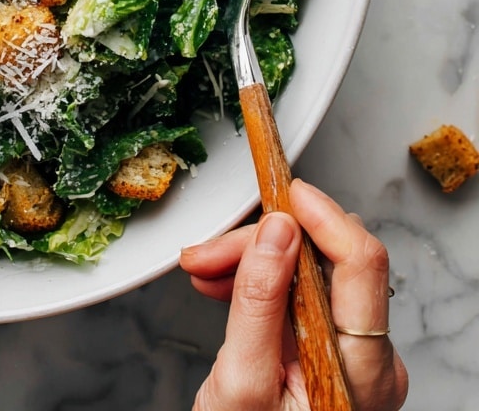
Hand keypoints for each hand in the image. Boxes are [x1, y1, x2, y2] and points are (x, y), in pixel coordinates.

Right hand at [179, 179, 407, 410]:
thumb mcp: (239, 383)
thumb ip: (258, 302)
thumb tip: (277, 232)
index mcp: (361, 372)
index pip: (362, 263)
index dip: (321, 215)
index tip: (280, 192)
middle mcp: (370, 359)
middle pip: (326, 261)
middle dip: (263, 244)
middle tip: (207, 255)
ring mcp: (354, 356)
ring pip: (309, 271)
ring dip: (253, 260)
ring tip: (206, 271)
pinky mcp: (332, 350)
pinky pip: (301, 293)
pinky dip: (260, 280)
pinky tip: (225, 284)